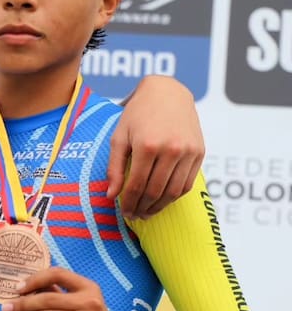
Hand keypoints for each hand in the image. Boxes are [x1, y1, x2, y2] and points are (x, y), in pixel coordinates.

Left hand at [2, 267, 126, 310]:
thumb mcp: (78, 305)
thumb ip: (56, 294)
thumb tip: (23, 288)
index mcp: (88, 287)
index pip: (57, 274)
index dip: (34, 279)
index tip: (17, 288)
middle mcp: (91, 302)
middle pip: (48, 298)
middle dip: (22, 304)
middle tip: (6, 309)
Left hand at [109, 75, 203, 217]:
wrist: (167, 94)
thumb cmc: (137, 115)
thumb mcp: (119, 137)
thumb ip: (114, 168)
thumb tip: (111, 196)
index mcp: (147, 146)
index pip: (136, 185)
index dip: (129, 203)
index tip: (124, 213)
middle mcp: (170, 150)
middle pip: (155, 191)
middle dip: (143, 208)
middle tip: (135, 216)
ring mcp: (188, 152)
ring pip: (174, 191)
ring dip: (160, 206)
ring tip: (147, 212)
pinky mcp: (199, 152)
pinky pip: (188, 183)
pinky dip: (175, 195)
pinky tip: (163, 199)